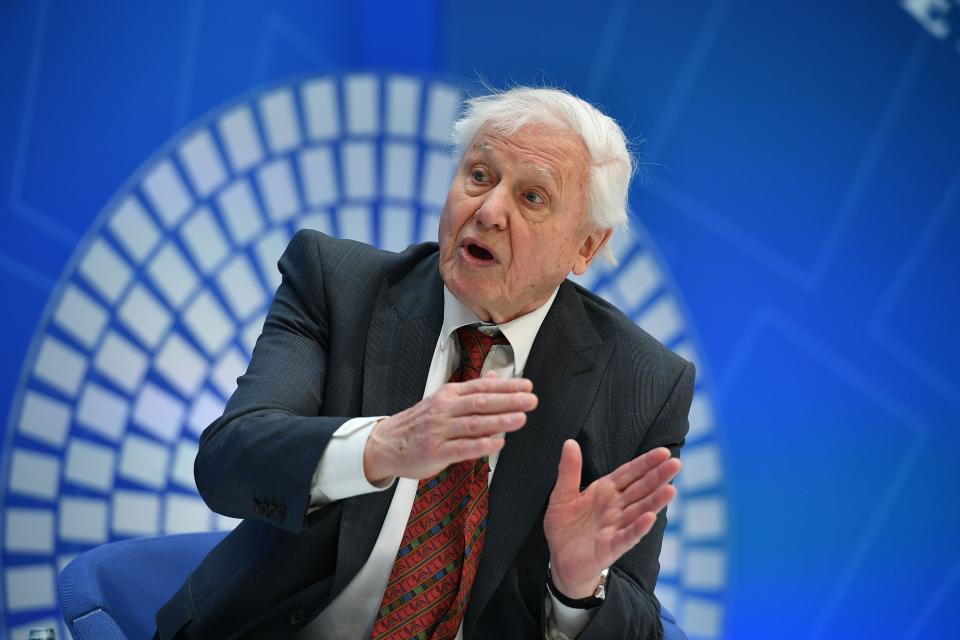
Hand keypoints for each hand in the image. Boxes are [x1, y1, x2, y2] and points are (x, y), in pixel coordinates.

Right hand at [363, 372, 537, 482]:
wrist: (385, 444)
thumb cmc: (418, 424)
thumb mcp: (443, 401)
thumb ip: (471, 392)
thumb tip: (494, 377)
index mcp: (448, 395)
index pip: (481, 387)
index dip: (506, 386)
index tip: (527, 386)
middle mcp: (444, 410)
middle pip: (480, 403)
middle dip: (508, 401)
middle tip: (531, 400)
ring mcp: (439, 431)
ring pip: (473, 424)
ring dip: (499, 421)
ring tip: (520, 419)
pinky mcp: (434, 452)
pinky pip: (461, 448)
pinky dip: (481, 445)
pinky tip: (498, 443)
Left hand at [544, 440, 680, 597]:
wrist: (560, 559)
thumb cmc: (564, 526)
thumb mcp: (562, 494)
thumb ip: (569, 470)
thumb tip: (570, 442)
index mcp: (607, 491)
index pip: (630, 473)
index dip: (646, 463)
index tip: (664, 451)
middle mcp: (616, 507)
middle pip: (641, 489)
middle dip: (658, 477)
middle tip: (676, 464)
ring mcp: (616, 527)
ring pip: (639, 511)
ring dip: (655, 501)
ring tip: (671, 489)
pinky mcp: (611, 547)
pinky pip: (627, 536)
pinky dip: (638, 528)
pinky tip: (650, 518)